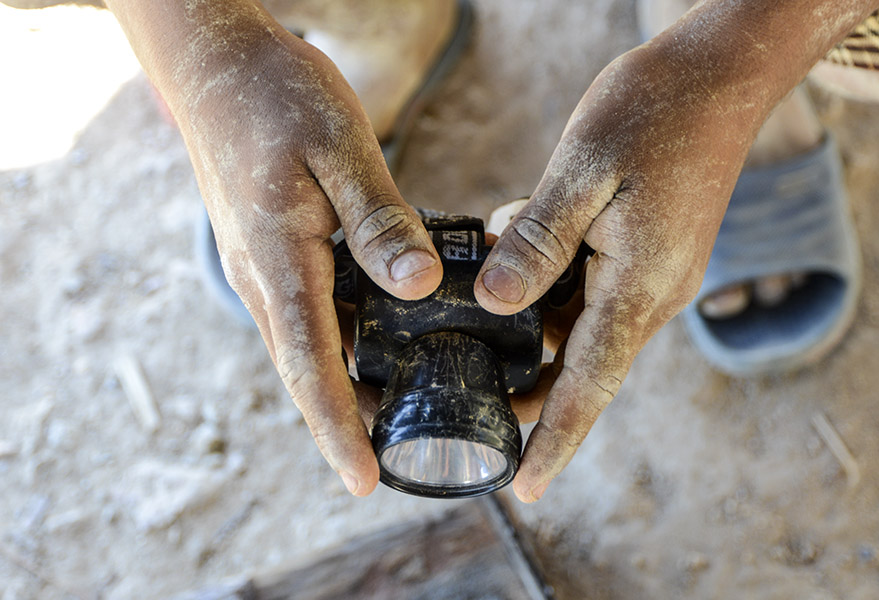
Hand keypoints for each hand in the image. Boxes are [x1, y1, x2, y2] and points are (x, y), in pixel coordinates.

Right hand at [170, 25, 441, 494]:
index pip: (311, 363)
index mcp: (278, 259)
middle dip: (344, 421)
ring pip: (303, 344)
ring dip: (341, 385)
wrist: (215, 63)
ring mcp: (260, 266)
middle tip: (392, 462)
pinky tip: (376, 343)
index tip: (364, 480)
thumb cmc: (275, 93)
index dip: (338, 427)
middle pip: (305, 369)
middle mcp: (262, 276)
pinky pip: (303, 312)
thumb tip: (417, 286)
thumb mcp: (339, 145)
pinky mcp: (268, 250)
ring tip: (394, 415)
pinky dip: (336, 341)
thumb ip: (378, 219)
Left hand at [476, 41, 769, 501]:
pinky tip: (513, 248)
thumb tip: (497, 303)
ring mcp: (653, 274)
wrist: (720, 75)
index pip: (590, 384)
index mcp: (640, 285)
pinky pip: (590, 286)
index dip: (555, 439)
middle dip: (529, 379)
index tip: (525, 486)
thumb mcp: (582, 172)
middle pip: (581, 361)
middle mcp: (652, 293)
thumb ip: (538, 243)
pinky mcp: (646, 252)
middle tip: (468, 386)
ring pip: (581, 321)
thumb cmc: (654, 112)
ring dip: (533, 319)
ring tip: (478, 305)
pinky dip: (550, 280)